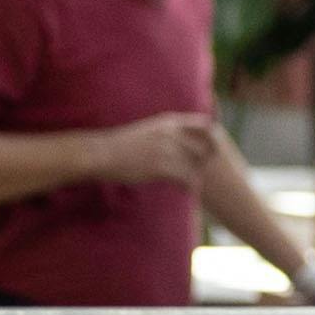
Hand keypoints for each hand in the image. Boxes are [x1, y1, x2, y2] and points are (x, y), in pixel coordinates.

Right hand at [85, 110, 221, 191]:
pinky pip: (186, 179)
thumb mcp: (148, 131)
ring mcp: (167, 150)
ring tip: (193, 186)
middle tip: (200, 174)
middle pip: (204, 149)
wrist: (102, 154)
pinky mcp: (161, 167)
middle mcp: (171, 134)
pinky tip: (184, 191)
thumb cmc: (122, 146)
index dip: (212, 140)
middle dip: (204, 163)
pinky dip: (188, 187)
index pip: (205, 126)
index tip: (210, 152)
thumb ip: (167, 133)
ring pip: (196, 166)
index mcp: (169, 122)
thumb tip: (182, 142)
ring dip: (196, 178)